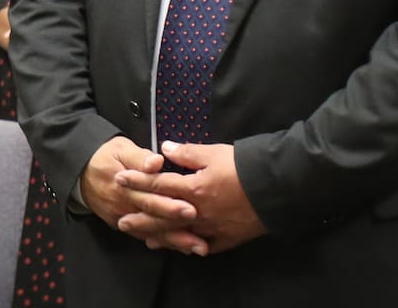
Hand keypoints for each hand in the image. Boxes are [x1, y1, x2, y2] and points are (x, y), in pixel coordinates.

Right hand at [80, 136, 206, 255]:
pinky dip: (163, 242)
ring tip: (197, 247)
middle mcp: (124, 203)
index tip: (191, 208)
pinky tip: (181, 247)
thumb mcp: (120, 148)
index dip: (170, 203)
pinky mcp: (123, 224)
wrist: (80, 172)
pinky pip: (144, 235)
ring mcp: (123, 217)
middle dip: (177, 226)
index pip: (150, 194)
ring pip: (151, 231)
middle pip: (153, 216)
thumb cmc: (104, 156)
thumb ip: (139, 156)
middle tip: (200, 235)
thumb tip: (156, 162)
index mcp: (124, 183)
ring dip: (174, 241)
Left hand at [115, 141, 265, 254]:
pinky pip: (204, 245)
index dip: (137, 181)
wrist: (278, 188)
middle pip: (163, 214)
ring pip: (179, 233)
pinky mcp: (227, 238)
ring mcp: (212, 227)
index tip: (119, 179)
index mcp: (193, 187)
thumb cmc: (245, 167)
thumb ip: (188, 152)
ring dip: (160, 235)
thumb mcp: (214, 152)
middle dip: (141, 216)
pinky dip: (190, 246)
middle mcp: (198, 210)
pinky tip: (181, 248)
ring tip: (144, 239)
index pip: (158, 184)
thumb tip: (165, 148)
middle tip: (121, 220)